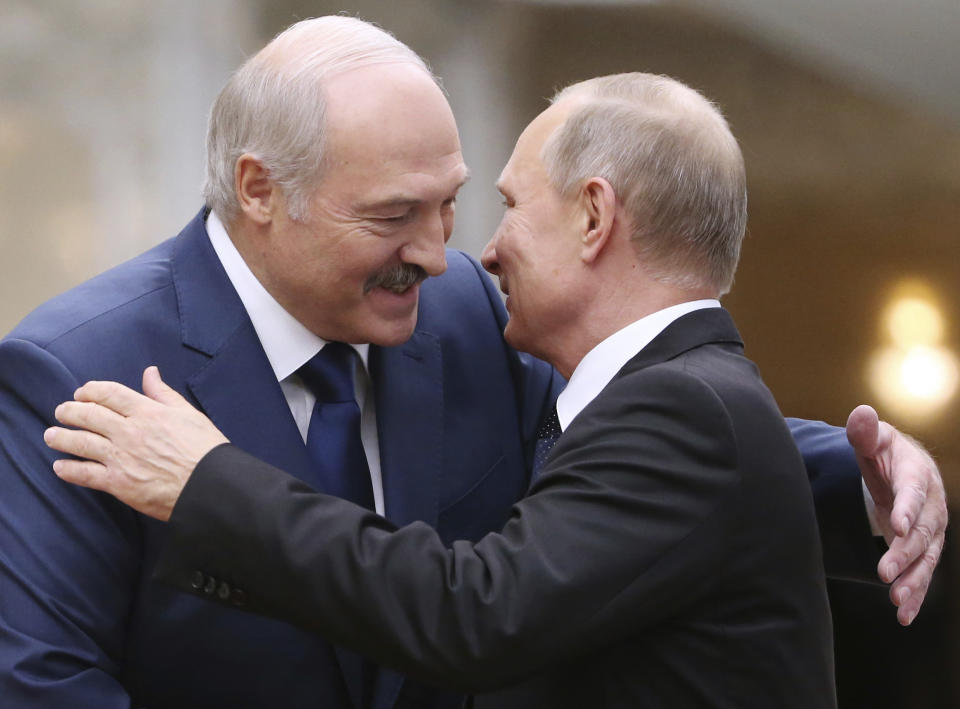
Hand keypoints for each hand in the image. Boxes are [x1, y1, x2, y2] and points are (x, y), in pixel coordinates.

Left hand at [44, 366, 227, 520]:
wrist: (210, 485)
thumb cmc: (205, 450)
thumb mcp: (189, 414)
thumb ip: (164, 394)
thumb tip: (150, 372)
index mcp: (148, 412)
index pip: (109, 393)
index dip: (90, 390)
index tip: (81, 392)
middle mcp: (130, 432)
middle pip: (88, 414)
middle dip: (69, 411)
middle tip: (61, 412)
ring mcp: (121, 457)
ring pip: (79, 442)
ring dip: (60, 437)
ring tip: (50, 435)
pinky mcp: (118, 483)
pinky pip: (84, 474)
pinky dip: (68, 469)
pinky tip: (60, 467)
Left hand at [846, 404, 947, 624]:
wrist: (903, 468)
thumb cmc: (883, 452)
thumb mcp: (872, 440)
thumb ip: (864, 432)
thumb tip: (861, 413)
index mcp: (917, 475)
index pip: (913, 492)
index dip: (906, 508)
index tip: (895, 525)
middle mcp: (931, 505)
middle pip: (921, 532)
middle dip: (904, 553)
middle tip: (884, 573)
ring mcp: (930, 529)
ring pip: (926, 558)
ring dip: (913, 580)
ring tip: (897, 600)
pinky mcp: (924, 547)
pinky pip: (923, 572)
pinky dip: (916, 594)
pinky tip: (905, 615)